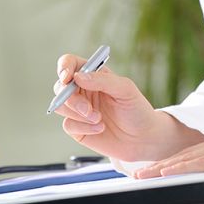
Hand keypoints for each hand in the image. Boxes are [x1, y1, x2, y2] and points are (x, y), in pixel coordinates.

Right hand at [51, 54, 203, 161]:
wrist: (143, 139)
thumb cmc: (137, 110)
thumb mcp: (126, 90)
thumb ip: (103, 80)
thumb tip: (78, 77)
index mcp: (93, 75)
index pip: (70, 64)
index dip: (64, 67)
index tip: (67, 77)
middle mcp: (83, 90)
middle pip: (60, 87)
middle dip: (71, 98)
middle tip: (88, 109)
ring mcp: (78, 110)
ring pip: (61, 106)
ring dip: (79, 114)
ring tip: (99, 119)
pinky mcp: (78, 128)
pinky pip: (68, 125)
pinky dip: (83, 127)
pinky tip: (100, 129)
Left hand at [133, 118, 203, 178]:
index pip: (191, 154)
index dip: (170, 163)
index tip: (153, 170)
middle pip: (183, 155)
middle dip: (159, 165)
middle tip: (137, 173)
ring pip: (187, 158)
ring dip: (164, 167)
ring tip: (144, 174)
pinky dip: (184, 166)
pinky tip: (170, 171)